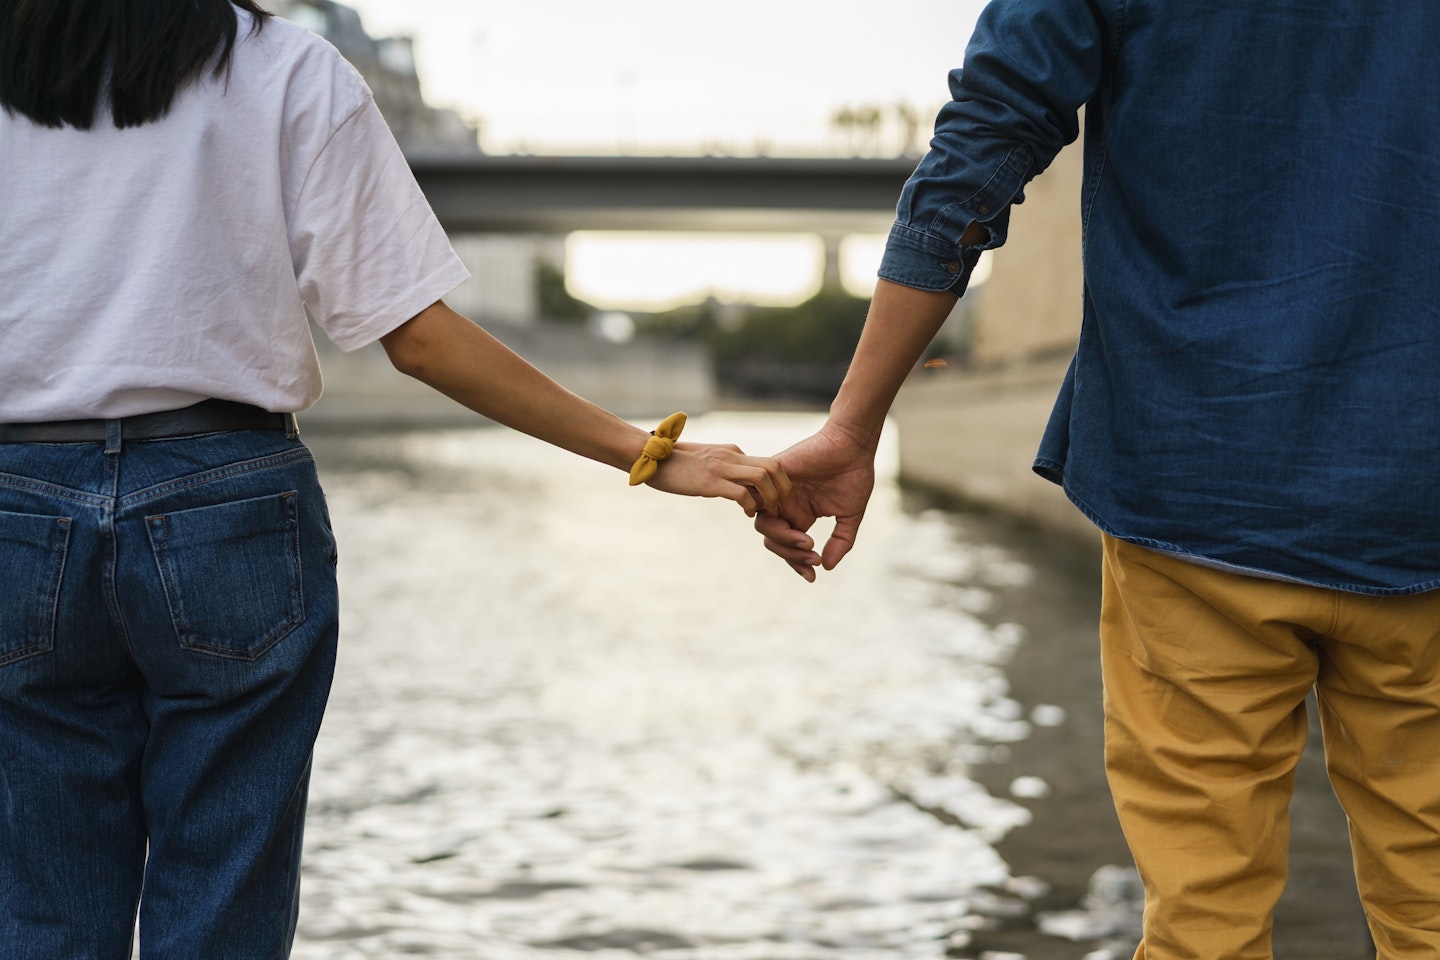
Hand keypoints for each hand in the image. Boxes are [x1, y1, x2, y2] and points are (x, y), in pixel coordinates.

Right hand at [646, 441, 790, 516]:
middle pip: (774, 466)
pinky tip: (746, 513)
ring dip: (771, 498)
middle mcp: (731, 455)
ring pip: (763, 477)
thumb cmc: (673, 463)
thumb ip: (723, 471)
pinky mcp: (709, 481)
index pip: (768, 463)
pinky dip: (750, 506)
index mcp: (732, 451)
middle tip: (781, 508)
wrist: (648, 455)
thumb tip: (736, 487)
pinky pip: (741, 493)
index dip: (779, 484)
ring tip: (767, 513)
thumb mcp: (705, 463)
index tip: (777, 502)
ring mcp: (721, 467)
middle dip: (784, 489)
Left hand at [753, 422, 875, 581]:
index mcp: (800, 515)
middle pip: (773, 540)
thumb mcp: (850, 516)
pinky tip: (791, 524)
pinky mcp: (772, 477)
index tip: (811, 577)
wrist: (853, 446)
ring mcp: (777, 492)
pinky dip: (769, 515)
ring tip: (807, 541)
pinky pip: (757, 500)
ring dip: (783, 539)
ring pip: (763, 525)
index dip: (797, 563)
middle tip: (812, 554)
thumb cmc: (853, 475)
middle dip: (791, 554)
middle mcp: (785, 505)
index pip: (789, 546)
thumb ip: (840, 542)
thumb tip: (825, 567)